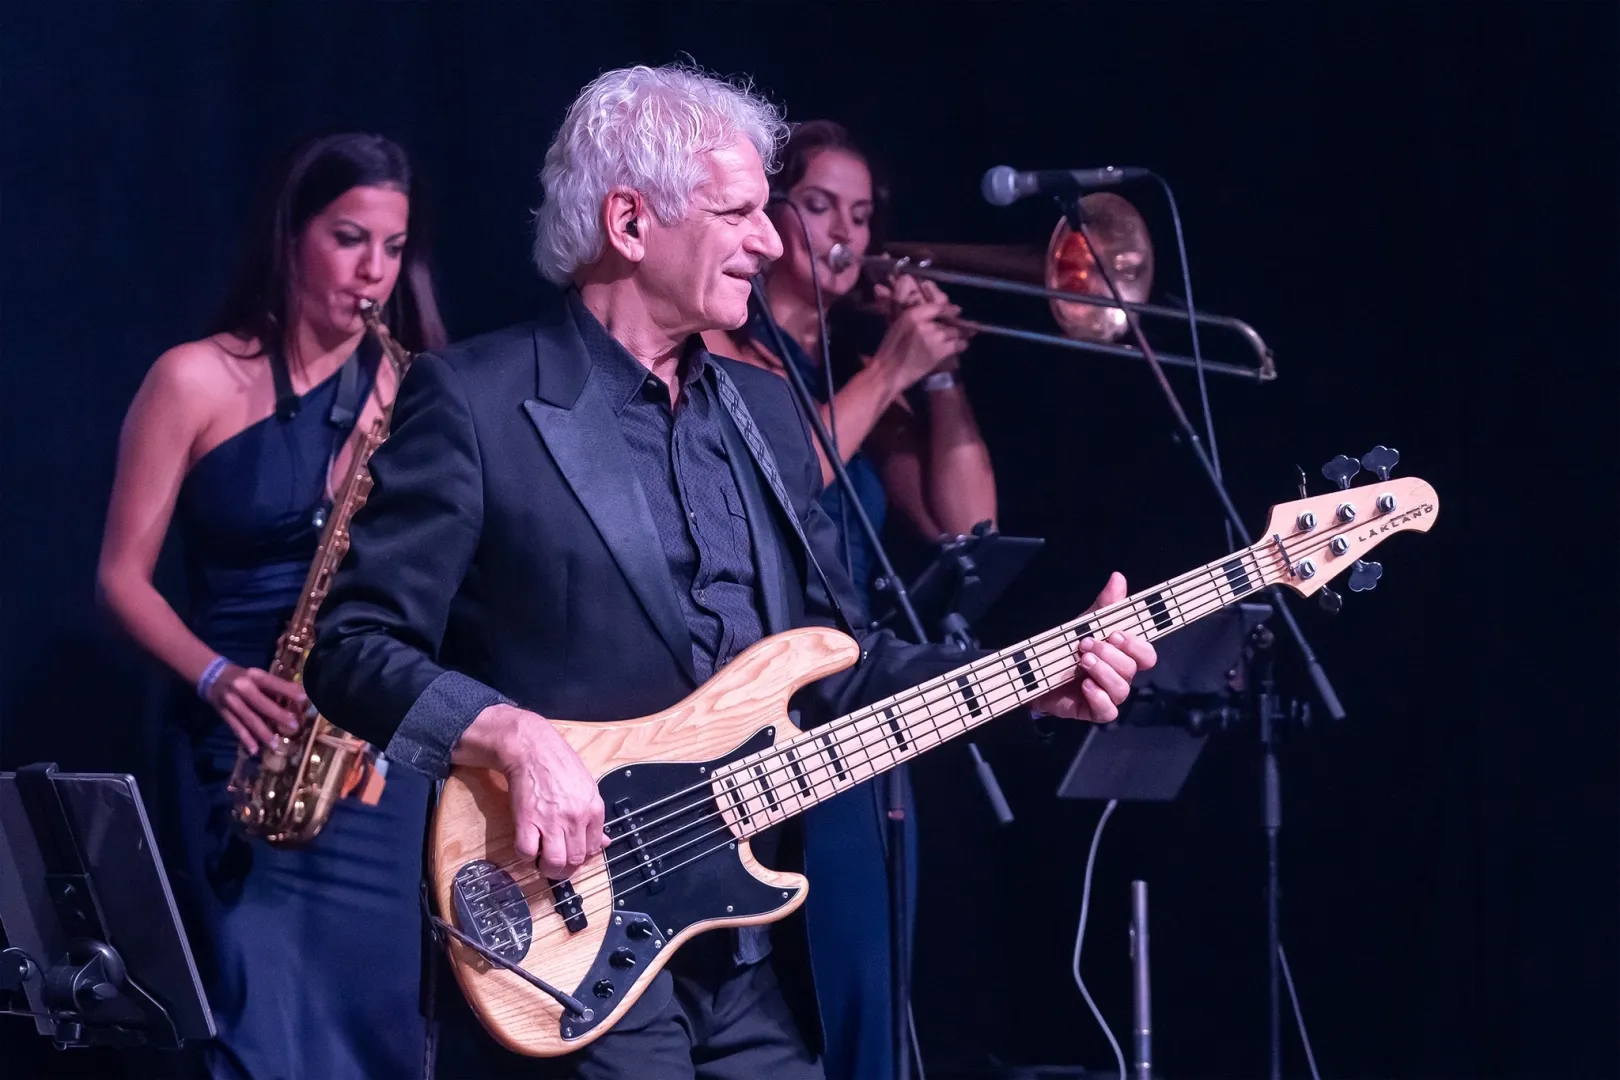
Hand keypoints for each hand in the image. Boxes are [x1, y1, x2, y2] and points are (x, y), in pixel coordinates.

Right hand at [207, 664, 305, 752]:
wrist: (211, 676)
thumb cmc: (243, 677)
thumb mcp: (257, 675)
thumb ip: (273, 687)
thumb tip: (296, 699)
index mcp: (254, 675)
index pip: (272, 682)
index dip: (287, 690)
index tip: (304, 698)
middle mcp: (242, 687)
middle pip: (261, 703)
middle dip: (278, 715)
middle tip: (294, 725)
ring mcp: (231, 701)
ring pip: (249, 718)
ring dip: (262, 733)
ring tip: (275, 744)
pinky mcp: (223, 713)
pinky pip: (236, 727)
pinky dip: (245, 739)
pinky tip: (254, 750)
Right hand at [459, 704, 606, 881]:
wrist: (532, 748)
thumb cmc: (559, 764)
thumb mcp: (587, 787)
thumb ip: (594, 818)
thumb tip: (603, 842)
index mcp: (593, 809)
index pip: (594, 849)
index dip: (582, 857)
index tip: (572, 854)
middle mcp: (575, 818)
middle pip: (574, 860)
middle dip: (565, 868)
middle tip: (555, 863)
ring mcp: (551, 821)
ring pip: (554, 863)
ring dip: (547, 868)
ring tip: (542, 861)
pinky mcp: (527, 820)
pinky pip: (527, 852)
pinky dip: (526, 856)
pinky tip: (527, 846)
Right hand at [870, 275, 973, 391]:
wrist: (888, 373)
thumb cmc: (890, 351)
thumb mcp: (897, 327)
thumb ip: (914, 319)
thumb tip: (933, 315)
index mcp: (911, 315)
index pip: (937, 307)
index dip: (949, 309)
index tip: (957, 311)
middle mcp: (924, 323)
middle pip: (947, 321)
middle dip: (954, 326)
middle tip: (962, 328)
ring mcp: (933, 337)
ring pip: (954, 332)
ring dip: (959, 335)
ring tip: (964, 337)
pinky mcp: (939, 351)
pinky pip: (957, 345)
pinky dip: (961, 345)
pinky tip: (962, 346)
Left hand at [1032, 572, 1156, 722]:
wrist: (1038, 672)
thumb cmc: (1068, 647)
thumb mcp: (1085, 623)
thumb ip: (1104, 604)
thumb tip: (1118, 578)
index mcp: (1124, 655)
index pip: (1146, 654)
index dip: (1135, 645)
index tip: (1115, 633)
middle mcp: (1121, 675)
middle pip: (1131, 669)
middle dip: (1110, 654)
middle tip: (1085, 644)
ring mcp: (1108, 694)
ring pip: (1121, 689)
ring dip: (1103, 672)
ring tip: (1083, 661)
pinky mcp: (1093, 710)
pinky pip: (1107, 711)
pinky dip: (1098, 698)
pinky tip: (1085, 685)